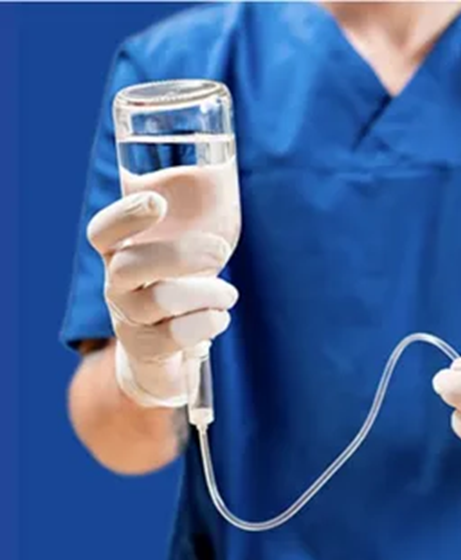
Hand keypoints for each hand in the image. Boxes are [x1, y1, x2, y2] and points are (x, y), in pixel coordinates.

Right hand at [87, 191, 237, 407]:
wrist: (162, 355)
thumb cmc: (177, 289)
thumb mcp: (179, 255)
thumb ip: (189, 222)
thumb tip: (225, 175)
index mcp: (119, 254)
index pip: (103, 232)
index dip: (125, 216)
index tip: (157, 202)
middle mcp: (115, 285)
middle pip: (133, 265)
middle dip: (184, 255)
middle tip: (221, 252)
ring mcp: (127, 319)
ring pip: (163, 299)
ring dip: (209, 292)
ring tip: (228, 294)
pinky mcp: (146, 349)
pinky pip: (179, 333)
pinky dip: (210, 321)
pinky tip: (218, 317)